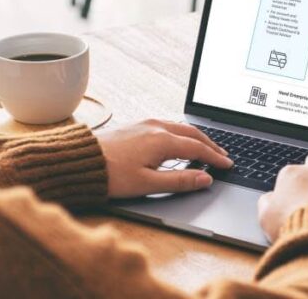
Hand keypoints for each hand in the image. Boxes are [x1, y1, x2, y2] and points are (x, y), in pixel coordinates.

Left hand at [96, 119, 232, 197]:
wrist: (80, 160)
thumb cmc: (110, 174)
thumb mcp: (148, 183)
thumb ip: (180, 180)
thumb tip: (205, 179)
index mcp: (162, 140)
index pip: (198, 148)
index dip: (215, 158)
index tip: (227, 165)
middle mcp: (155, 127)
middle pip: (192, 133)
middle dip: (210, 144)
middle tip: (223, 155)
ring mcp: (144, 123)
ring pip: (179, 127)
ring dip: (195, 137)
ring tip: (205, 148)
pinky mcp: (135, 125)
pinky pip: (166, 125)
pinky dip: (180, 133)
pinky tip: (178, 140)